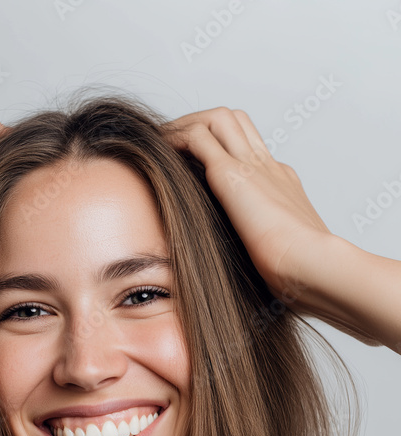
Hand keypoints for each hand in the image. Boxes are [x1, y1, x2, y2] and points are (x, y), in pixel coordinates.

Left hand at [161, 107, 332, 302]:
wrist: (313, 267)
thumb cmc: (301, 276)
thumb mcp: (279, 260)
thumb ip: (262, 255)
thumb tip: (249, 279)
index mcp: (282, 186)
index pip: (252, 152)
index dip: (224, 151)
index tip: (196, 167)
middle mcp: (269, 168)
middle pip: (237, 123)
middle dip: (202, 125)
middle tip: (175, 144)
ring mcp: (252, 167)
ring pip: (218, 118)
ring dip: (188, 124)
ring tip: (163, 142)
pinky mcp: (232, 175)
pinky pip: (197, 136)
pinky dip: (176, 138)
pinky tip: (158, 151)